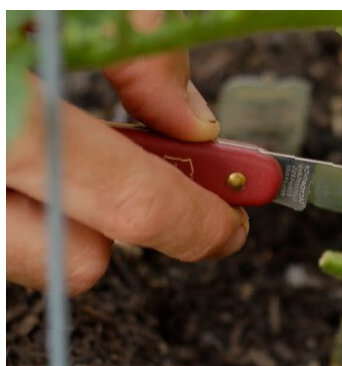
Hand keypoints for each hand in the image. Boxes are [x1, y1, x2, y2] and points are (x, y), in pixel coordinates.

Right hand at [7, 11, 248, 295]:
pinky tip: (19, 143)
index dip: (196, 220)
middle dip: (138, 227)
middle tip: (173, 190)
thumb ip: (142, 42)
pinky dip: (16, 194)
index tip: (230, 222)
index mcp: (0, 106)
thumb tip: (191, 118)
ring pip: (22, 255)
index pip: (128, 202)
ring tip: (71, 147)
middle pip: (74, 260)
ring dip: (66, 216)